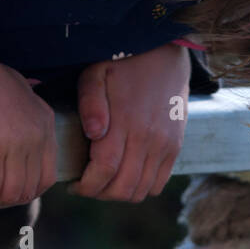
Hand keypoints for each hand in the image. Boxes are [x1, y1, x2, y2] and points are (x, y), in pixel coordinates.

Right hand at [0, 35, 57, 208]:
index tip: (2, 189)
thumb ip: (26, 95)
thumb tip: (32, 92)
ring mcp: (17, 142)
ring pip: (10, 193)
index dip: (24, 190)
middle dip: (5, 199)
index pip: (47, 175)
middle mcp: (37, 133)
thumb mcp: (13, 83)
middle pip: (29, 189)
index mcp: (44, 121)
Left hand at [69, 42, 189, 202]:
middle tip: (86, 185)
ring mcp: (165, 144)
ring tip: (105, 181)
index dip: (86, 186)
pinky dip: (141, 188)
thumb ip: (91, 103)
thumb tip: (94, 133)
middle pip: (123, 187)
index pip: (105, 170)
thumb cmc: (123, 64)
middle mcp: (149, 138)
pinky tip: (126, 175)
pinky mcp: (175, 146)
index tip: (74, 185)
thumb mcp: (96, 74)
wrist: (165, 54)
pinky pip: (159, 183)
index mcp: (125, 121)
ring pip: (141, 191)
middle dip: (99, 193)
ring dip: (119, 193)